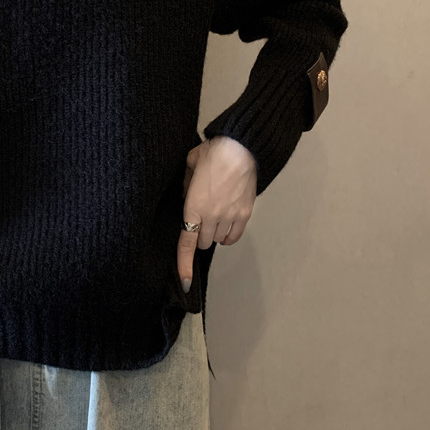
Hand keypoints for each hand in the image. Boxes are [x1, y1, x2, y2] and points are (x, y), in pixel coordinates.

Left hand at [177, 136, 256, 292]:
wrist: (240, 148)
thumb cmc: (213, 153)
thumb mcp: (189, 165)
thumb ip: (185, 185)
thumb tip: (187, 196)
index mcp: (193, 206)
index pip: (187, 243)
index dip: (184, 265)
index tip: (184, 282)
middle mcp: (212, 216)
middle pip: (204, 242)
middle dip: (200, 235)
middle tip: (200, 219)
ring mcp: (230, 216)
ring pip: (220, 240)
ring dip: (215, 233)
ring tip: (215, 215)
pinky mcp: (245, 214)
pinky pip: (235, 236)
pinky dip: (229, 234)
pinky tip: (227, 222)